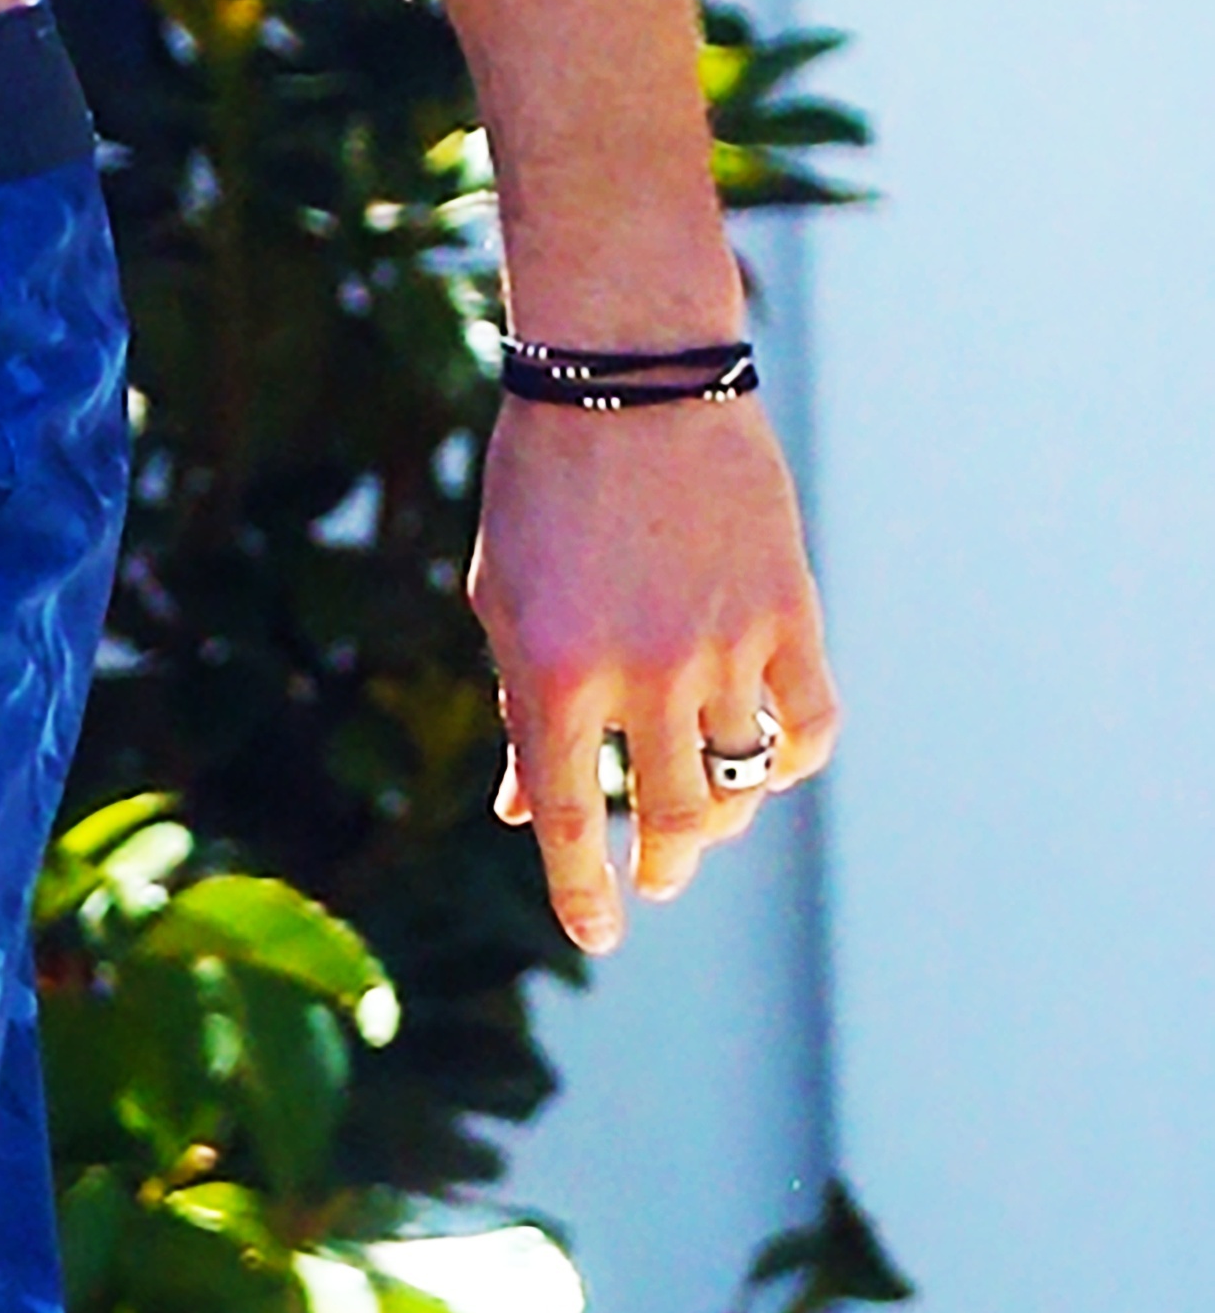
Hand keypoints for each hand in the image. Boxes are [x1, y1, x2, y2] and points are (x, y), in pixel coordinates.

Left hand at [468, 395, 841, 954]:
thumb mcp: (501, 600)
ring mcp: (723, 645)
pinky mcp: (787, 612)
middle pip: (670, 815)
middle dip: (664, 863)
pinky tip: (770, 769)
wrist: (625, 378)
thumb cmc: (540, 488)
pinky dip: (793, 761)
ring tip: (703, 837)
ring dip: (723, 825)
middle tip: (659, 880)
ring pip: (741, 781)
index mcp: (552, 673)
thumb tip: (526, 810)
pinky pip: (810, 722)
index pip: (569, 820)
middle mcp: (642, 672)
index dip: (582, 892)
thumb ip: (521, 706)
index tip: (599, 934)